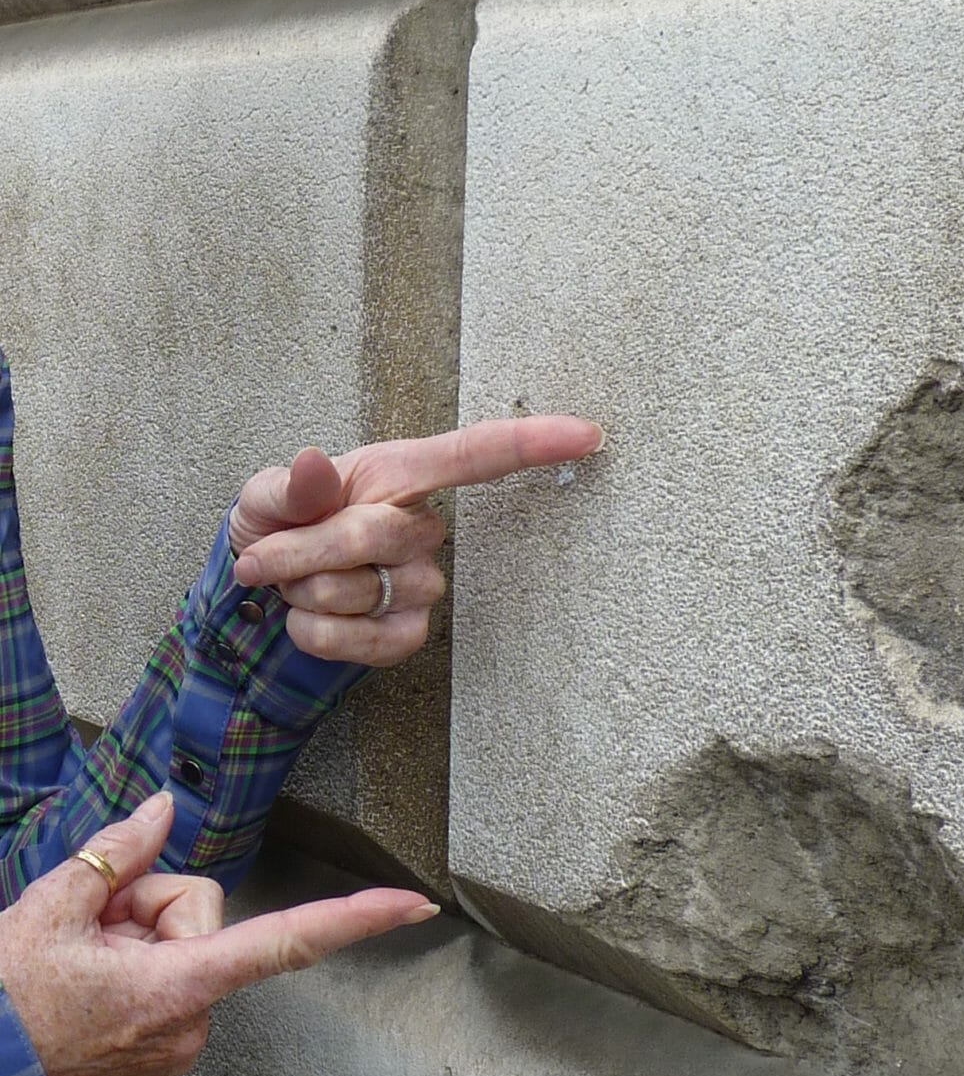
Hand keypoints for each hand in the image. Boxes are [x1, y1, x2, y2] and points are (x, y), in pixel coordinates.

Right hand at [0, 791, 437, 1075]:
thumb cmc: (2, 1003)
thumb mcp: (50, 908)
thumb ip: (117, 852)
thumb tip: (162, 807)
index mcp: (178, 986)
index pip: (287, 941)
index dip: (356, 919)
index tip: (413, 906)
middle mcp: (192, 1022)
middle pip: (205, 916)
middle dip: (148, 908)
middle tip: (89, 931)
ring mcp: (179, 1043)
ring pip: (186, 945)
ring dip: (135, 938)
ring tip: (80, 963)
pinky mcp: (166, 1051)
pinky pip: (174, 978)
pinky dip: (136, 967)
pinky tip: (89, 982)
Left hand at [229, 413, 605, 665]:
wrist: (264, 592)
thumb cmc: (279, 526)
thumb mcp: (266, 495)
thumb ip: (288, 485)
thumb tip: (313, 465)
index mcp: (400, 473)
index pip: (476, 456)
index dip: (532, 443)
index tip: (587, 434)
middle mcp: (422, 528)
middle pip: (374, 536)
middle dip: (301, 549)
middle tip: (267, 554)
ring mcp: (424, 585)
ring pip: (358, 591)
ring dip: (304, 593)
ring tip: (296, 584)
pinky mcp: (411, 634)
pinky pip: (363, 640)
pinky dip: (316, 634)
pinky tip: (310, 620)